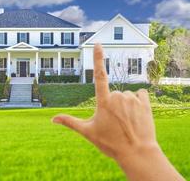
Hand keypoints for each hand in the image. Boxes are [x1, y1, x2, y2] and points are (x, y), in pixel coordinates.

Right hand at [53, 44, 184, 180]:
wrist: (137, 153)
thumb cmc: (110, 143)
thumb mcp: (87, 132)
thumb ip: (70, 122)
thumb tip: (52, 119)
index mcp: (103, 101)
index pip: (99, 75)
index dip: (97, 59)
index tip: (98, 44)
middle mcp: (118, 96)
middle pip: (112, 94)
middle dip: (111, 105)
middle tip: (113, 123)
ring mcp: (133, 99)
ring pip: (125, 96)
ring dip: (124, 105)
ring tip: (125, 122)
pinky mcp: (145, 103)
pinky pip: (140, 95)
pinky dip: (137, 102)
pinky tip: (136, 116)